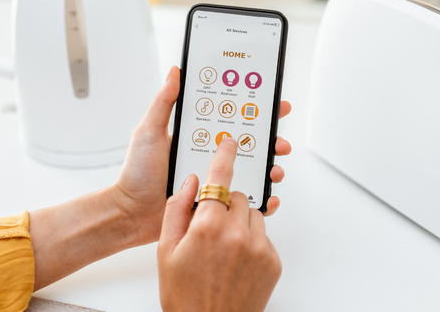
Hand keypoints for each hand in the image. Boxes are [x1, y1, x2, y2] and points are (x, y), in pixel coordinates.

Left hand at [112, 66, 291, 245]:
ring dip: (270, 169)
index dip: (256, 111)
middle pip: (250, 145)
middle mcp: (210, 157)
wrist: (130, 213)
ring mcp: (215, 181)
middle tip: (279, 141)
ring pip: (252, 172)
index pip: (233, 119)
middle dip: (271, 141)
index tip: (274, 104)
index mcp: (199, 137)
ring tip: (274, 170)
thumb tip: (176, 71)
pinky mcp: (216, 204)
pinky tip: (269, 198)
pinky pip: (245, 202)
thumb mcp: (149, 132)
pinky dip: (263, 200)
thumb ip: (164, 103)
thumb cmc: (137, 173)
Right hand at [157, 138, 280, 311]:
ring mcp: (259, 247)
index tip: (230, 143)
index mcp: (208, 227)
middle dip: (226, 204)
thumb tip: (191, 182)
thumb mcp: (166, 250)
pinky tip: (235, 261)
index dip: (225, 156)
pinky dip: (251, 241)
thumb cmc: (185, 295)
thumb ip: (177, 209)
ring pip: (254, 215)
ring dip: (240, 223)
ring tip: (222, 249)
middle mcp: (238, 233)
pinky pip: (264, 237)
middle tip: (211, 227)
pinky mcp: (273, 261)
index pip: (221, 178)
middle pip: (239, 197)